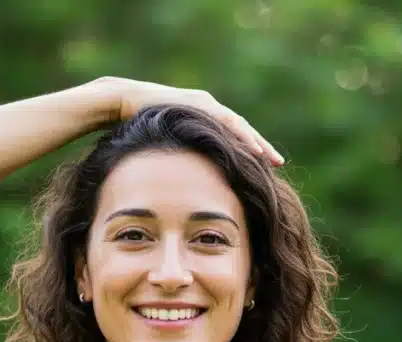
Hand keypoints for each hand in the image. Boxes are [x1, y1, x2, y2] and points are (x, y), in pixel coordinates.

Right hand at [94, 76, 284, 165]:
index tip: (267, 170)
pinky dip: (241, 136)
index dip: (251, 152)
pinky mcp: (200, 102)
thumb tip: (187, 181)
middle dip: (261, 148)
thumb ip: (183, 155)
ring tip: (269, 159)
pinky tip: (253, 149)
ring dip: (256, 142)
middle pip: (242, 131)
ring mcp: (206, 103)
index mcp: (206, 119)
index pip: (234, 137)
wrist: (123, 101)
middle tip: (279, 164)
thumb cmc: (142, 126)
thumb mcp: (169, 145)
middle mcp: (210, 108)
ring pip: (239, 125)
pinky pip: (226, 121)